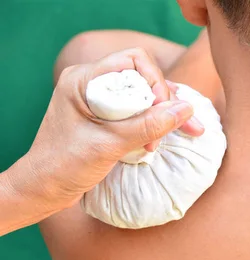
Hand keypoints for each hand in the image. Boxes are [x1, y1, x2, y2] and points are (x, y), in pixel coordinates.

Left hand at [17, 48, 203, 211]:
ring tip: (187, 132)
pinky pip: (138, 111)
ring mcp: (99, 100)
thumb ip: (148, 125)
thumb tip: (186, 109)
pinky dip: (155, 123)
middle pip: (142, 78)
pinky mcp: (106, 116)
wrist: (44, 189)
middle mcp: (91, 83)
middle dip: (165, 102)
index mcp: (83, 79)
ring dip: (164, 114)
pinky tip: (165, 137)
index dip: (155, 82)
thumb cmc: (66, 165)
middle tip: (182, 128)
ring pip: (144, 96)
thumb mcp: (110, 144)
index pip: (134, 61)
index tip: (162, 112)